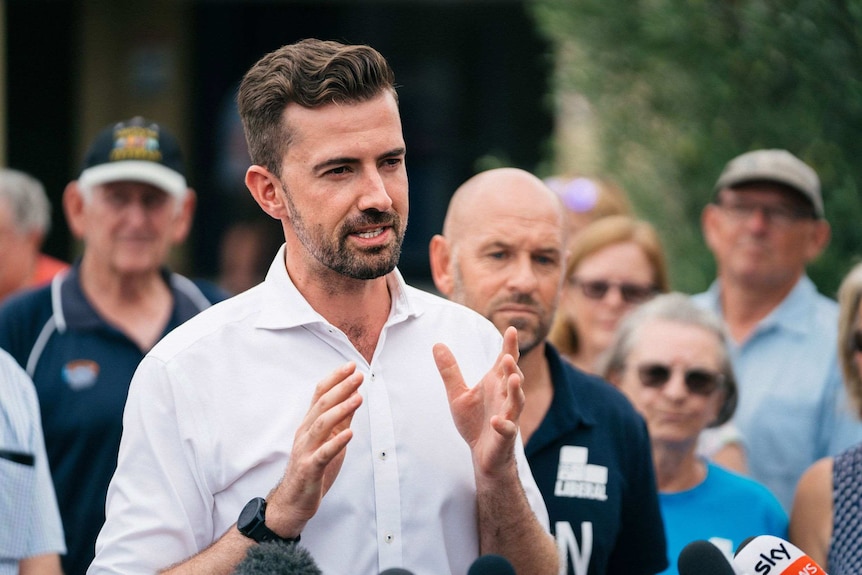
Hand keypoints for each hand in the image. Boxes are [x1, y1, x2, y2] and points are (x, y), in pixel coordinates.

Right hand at [265, 362, 363, 535]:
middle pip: (321, 405)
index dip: (335, 379)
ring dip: (340, 409)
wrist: (293, 501)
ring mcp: (305, 450)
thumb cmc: (313, 467)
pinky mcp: (309, 469)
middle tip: (357, 375)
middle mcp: (305, 433)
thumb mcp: (330, 439)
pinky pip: (322, 454)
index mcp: (309, 424)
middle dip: (340, 388)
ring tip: (358, 397)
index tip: (351, 366)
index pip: (320, 395)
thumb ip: (341, 419)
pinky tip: (349, 434)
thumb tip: (354, 395)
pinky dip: (336, 443)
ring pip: (321, 425)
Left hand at [433, 326, 524, 477]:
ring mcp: (508, 416)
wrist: (482, 455)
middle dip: (512, 368)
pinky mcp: (504, 436)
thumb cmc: (474, 422)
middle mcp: (505, 397)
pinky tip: (497, 421)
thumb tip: (437, 344)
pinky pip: (507, 429)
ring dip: (516, 390)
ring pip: (517, 401)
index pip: (505, 362)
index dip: (509, 346)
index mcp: (496, 385)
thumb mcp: (457, 394)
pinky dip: (503, 425)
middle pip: (514, 378)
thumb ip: (450, 371)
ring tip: (513, 379)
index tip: (511, 330)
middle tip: (508, 356)